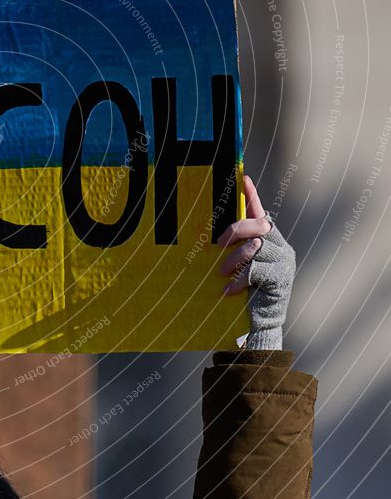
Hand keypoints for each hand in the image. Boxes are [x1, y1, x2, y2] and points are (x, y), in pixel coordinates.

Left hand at [216, 174, 295, 349]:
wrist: (262, 321)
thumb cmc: (246, 290)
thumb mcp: (239, 264)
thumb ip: (235, 248)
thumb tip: (215, 237)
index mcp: (269, 240)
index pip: (260, 212)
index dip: (252, 195)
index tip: (243, 177)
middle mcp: (280, 246)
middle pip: (259, 225)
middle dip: (236, 230)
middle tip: (218, 244)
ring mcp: (283, 262)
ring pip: (255, 248)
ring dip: (234, 260)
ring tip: (222, 273)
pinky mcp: (280, 279)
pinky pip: (255, 271)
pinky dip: (239, 280)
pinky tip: (229, 290)